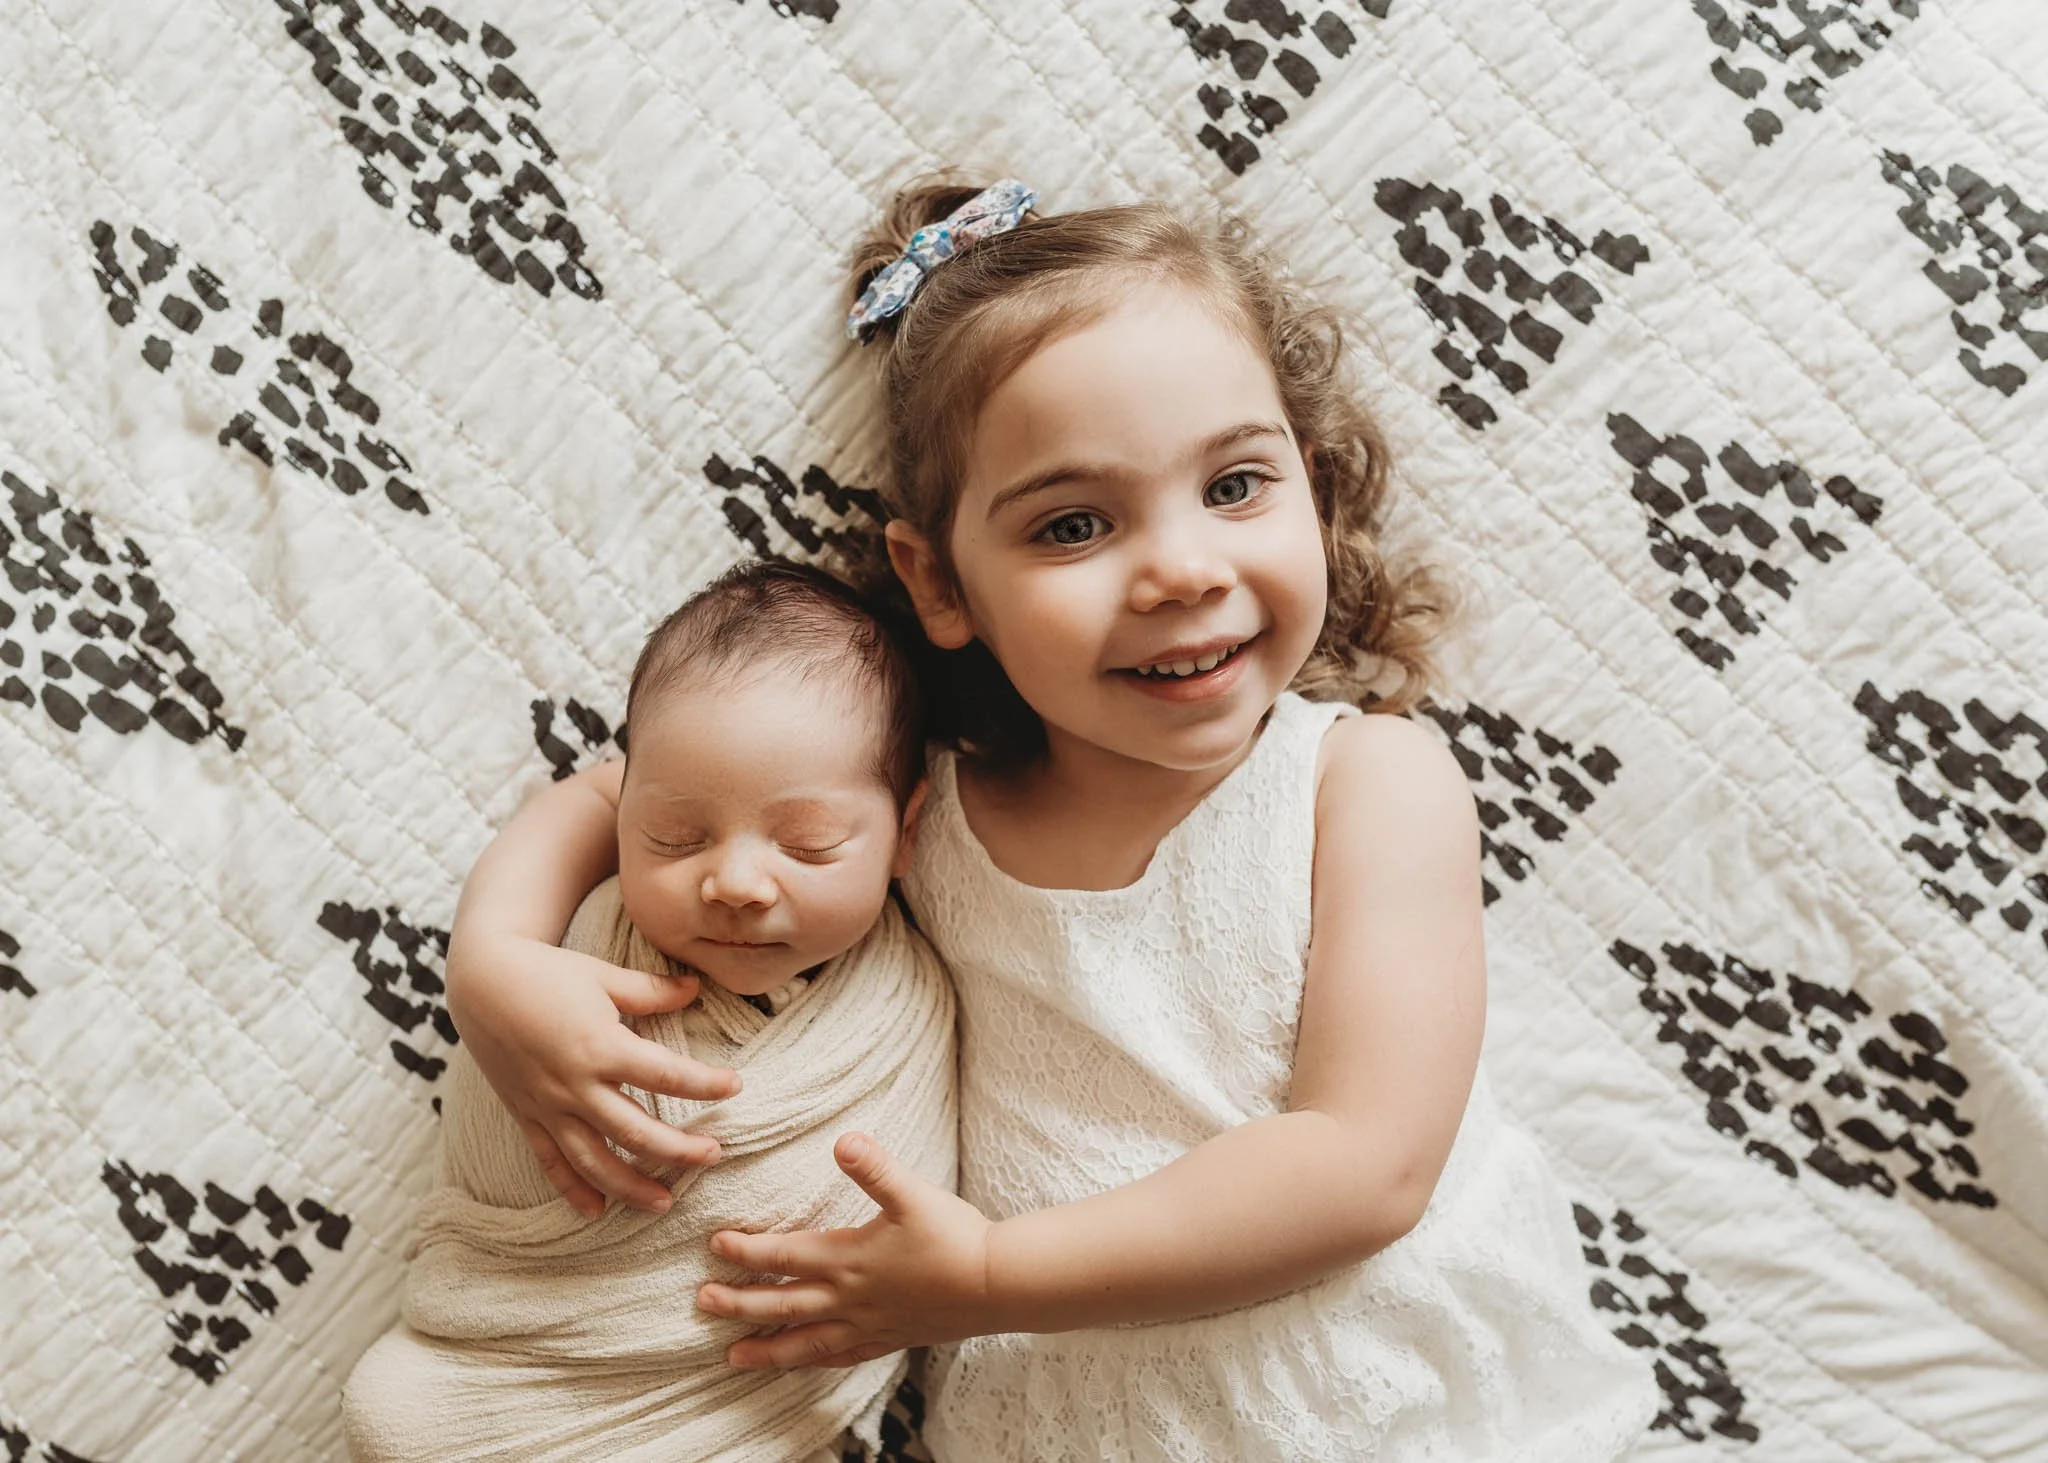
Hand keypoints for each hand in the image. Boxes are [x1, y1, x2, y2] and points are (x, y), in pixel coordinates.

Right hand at [446, 933, 740, 1215]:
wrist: (481, 980)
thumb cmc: (547, 972)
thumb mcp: (604, 976)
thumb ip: (652, 991)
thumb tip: (697, 988)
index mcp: (600, 1045)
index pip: (666, 1074)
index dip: (706, 1084)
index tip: (736, 1086)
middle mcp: (575, 1084)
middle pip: (635, 1131)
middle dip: (678, 1150)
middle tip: (713, 1155)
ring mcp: (548, 1105)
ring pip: (593, 1159)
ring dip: (630, 1186)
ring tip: (664, 1203)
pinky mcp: (526, 1114)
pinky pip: (550, 1161)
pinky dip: (572, 1189)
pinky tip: (596, 1211)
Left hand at [695, 1132, 994, 1367]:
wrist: (996, 1284)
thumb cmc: (954, 1236)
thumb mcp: (913, 1193)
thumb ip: (874, 1168)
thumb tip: (842, 1140)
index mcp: (850, 1258)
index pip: (786, 1254)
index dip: (748, 1250)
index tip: (715, 1244)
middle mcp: (851, 1297)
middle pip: (783, 1304)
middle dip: (740, 1303)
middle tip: (703, 1302)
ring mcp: (869, 1324)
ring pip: (806, 1341)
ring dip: (767, 1348)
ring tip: (734, 1357)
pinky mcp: (889, 1338)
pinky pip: (841, 1357)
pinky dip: (814, 1361)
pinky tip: (803, 1364)